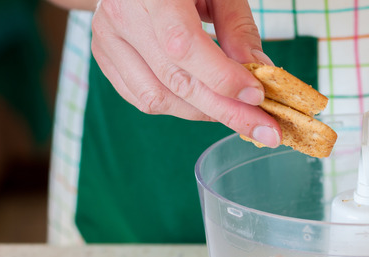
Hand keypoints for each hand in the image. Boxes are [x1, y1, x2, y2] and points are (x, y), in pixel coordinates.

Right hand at [92, 0, 280, 146]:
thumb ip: (238, 28)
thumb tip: (260, 73)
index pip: (184, 46)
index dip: (223, 77)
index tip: (257, 96)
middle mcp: (121, 16)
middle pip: (175, 80)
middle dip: (226, 111)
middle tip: (264, 128)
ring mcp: (107, 39)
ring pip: (157, 98)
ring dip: (203, 113)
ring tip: (237, 112)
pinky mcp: (104, 56)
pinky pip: (142, 98)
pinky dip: (179, 107)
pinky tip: (206, 103)